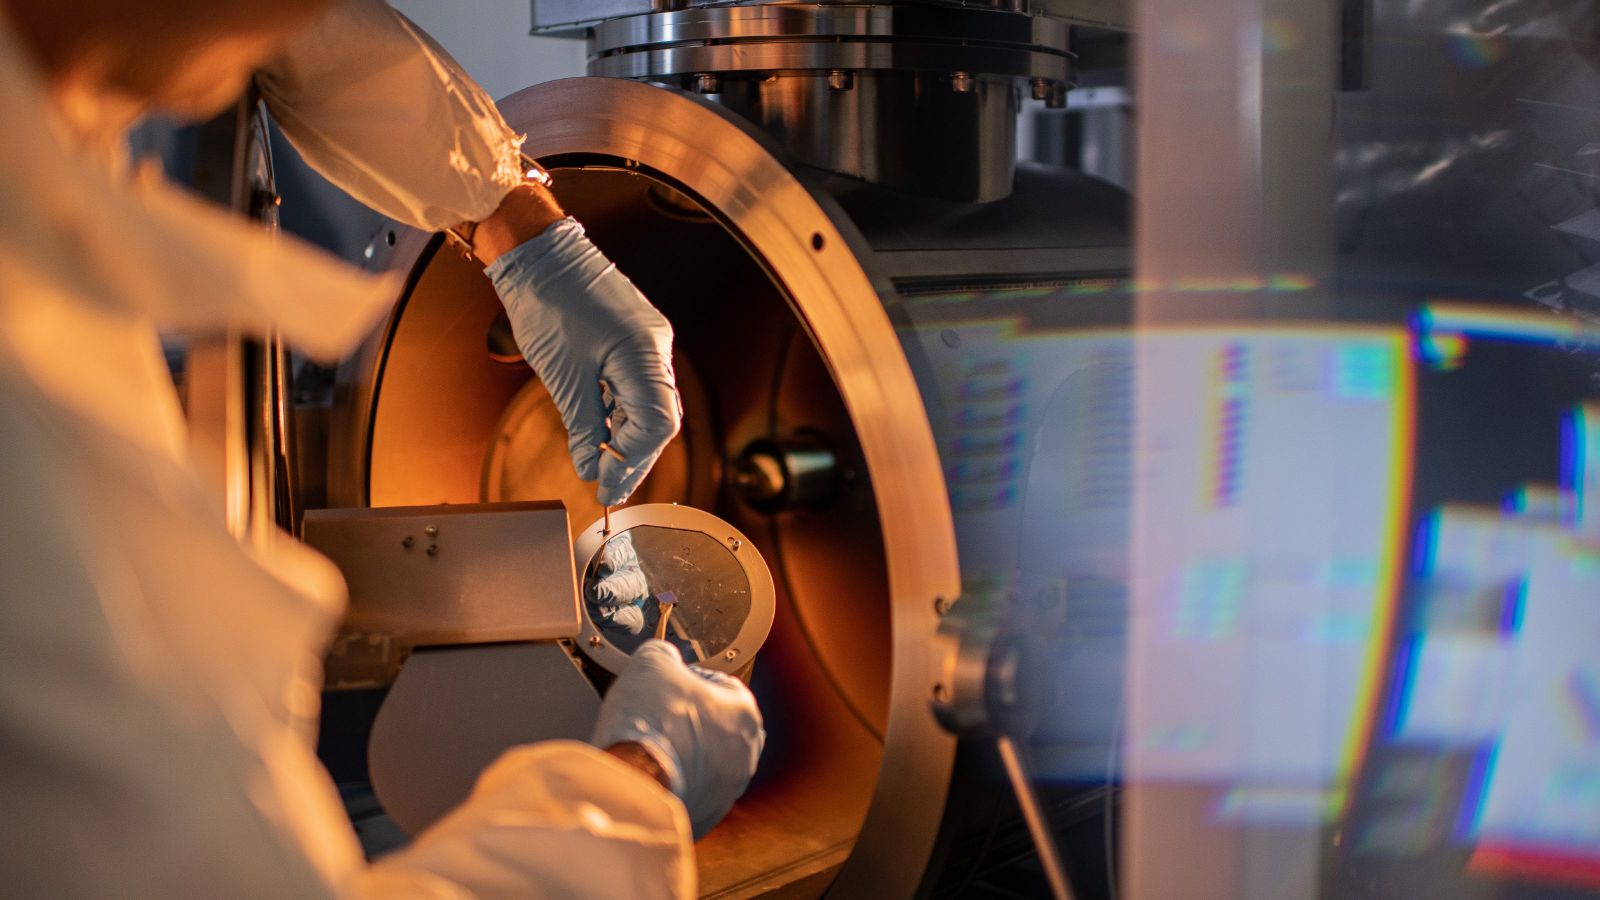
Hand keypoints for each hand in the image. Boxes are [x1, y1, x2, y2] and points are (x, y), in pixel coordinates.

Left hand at [485, 213, 679, 505]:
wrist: (538, 251)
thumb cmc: (548, 301)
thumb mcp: (563, 375)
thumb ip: (584, 426)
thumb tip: (590, 467)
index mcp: (643, 354)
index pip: (655, 425)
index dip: (631, 462)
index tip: (606, 486)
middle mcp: (655, 347)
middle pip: (659, 419)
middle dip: (635, 457)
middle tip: (610, 488)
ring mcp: (646, 340)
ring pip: (649, 404)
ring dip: (629, 438)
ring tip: (605, 469)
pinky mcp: (632, 337)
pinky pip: (637, 385)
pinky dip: (622, 414)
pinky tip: (605, 435)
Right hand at [591, 640, 763, 838]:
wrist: (632, 782)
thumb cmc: (649, 725)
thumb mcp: (651, 663)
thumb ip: (663, 653)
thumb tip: (662, 656)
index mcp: (744, 712)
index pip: (719, 684)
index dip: (687, 680)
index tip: (666, 687)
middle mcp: (745, 753)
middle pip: (714, 726)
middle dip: (687, 720)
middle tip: (656, 716)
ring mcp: (728, 789)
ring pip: (704, 762)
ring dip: (682, 753)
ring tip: (650, 747)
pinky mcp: (707, 815)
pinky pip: (691, 791)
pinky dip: (674, 783)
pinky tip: (651, 774)